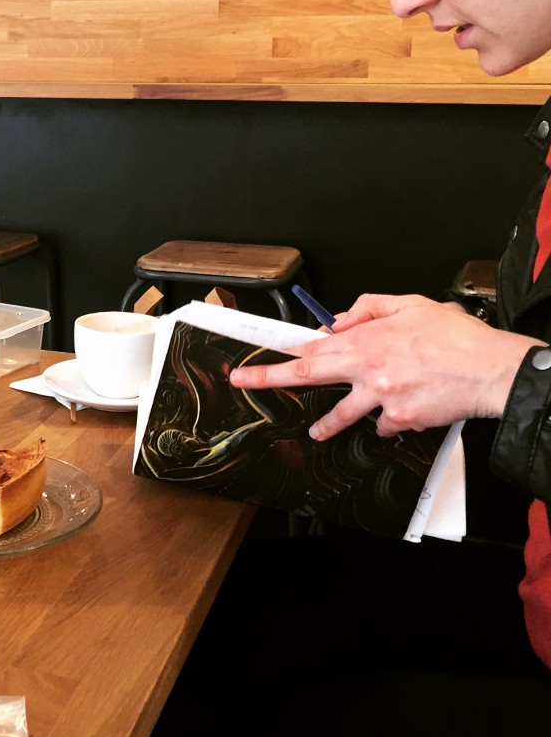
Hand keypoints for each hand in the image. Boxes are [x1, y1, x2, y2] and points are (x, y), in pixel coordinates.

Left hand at [229, 294, 540, 439]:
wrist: (492, 368)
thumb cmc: (455, 336)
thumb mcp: (410, 304)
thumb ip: (368, 308)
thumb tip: (338, 320)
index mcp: (365, 339)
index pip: (311, 346)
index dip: (281, 352)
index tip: (256, 356)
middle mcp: (366, 369)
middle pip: (308, 375)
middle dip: (269, 377)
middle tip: (243, 381)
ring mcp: (381, 398)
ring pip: (342, 415)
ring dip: (326, 425)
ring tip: (317, 432)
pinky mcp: (401, 419)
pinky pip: (384, 424)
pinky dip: (387, 420)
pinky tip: (399, 412)